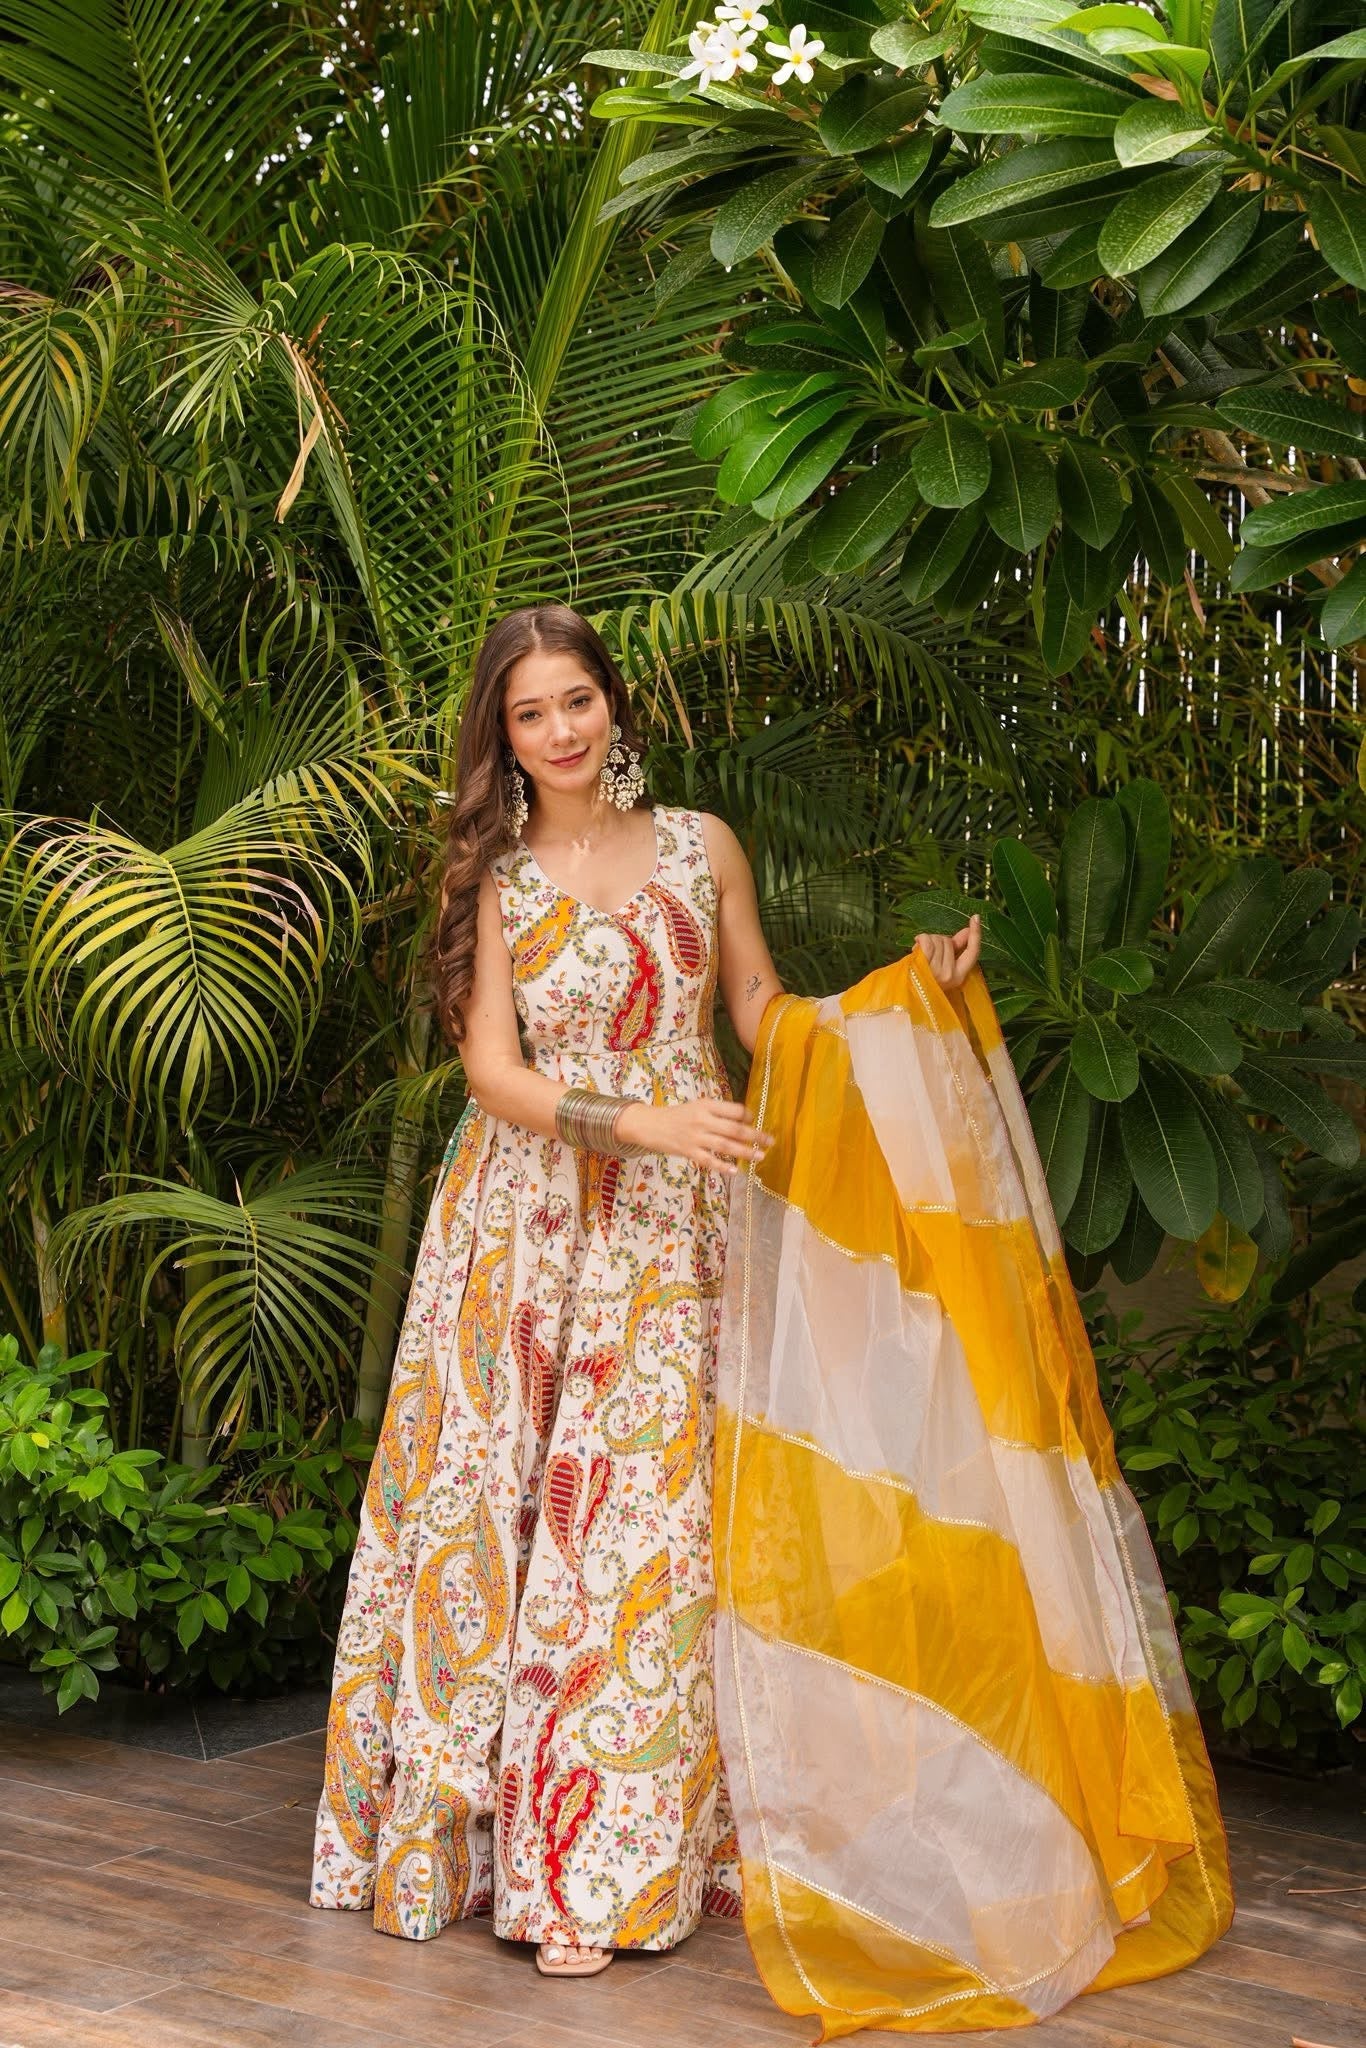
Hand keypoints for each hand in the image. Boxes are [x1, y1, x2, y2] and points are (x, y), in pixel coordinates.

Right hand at [616, 1097, 774, 1175]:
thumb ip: (718, 1112)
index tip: (755, 1121)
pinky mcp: (689, 1152)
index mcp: (707, 1105)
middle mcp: (703, 1120)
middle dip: (755, 1136)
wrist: (650, 1125)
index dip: (748, 1116)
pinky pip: (709, 1161)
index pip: (735, 1110)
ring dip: (745, 1152)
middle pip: (735, 1129)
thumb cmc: (678, 1115)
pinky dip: (722, 1166)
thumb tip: (745, 1121)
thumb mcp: (698, 1106)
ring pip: (726, 1146)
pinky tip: (735, 1171)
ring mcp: (696, 1137)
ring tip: (761, 1156)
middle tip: (770, 1141)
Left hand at [913, 913, 980, 990]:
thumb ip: (956, 948)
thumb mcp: (943, 966)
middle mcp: (950, 974)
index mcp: (959, 976)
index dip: (976, 933)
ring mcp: (937, 971)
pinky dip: (921, 938)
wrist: (904, 991)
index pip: (973, 952)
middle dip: (937, 940)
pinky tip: (916, 943)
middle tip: (927, 952)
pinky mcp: (924, 966)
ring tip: (920, 953)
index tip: (976, 917)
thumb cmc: (923, 976)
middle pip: (948, 941)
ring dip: (926, 941)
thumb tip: (967, 930)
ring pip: (937, 939)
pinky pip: (927, 941)